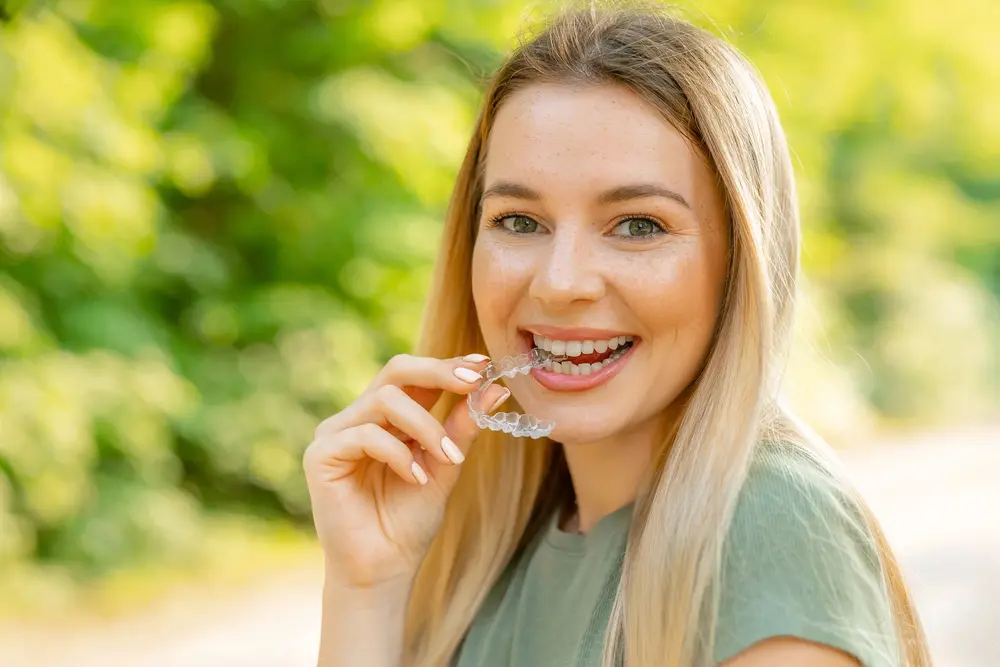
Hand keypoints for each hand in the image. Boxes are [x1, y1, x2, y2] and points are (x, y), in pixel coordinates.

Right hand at [303, 353, 508, 589]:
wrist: (383, 569)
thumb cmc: (409, 521)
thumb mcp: (445, 466)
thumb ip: (463, 428)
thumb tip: (496, 389)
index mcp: (388, 417)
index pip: (415, 375)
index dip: (447, 365)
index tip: (483, 365)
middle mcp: (358, 417)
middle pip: (396, 371)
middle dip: (438, 372)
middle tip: (473, 383)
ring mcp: (336, 434)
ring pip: (385, 400)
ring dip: (425, 427)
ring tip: (446, 459)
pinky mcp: (320, 455)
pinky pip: (365, 434)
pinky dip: (397, 453)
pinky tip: (415, 479)